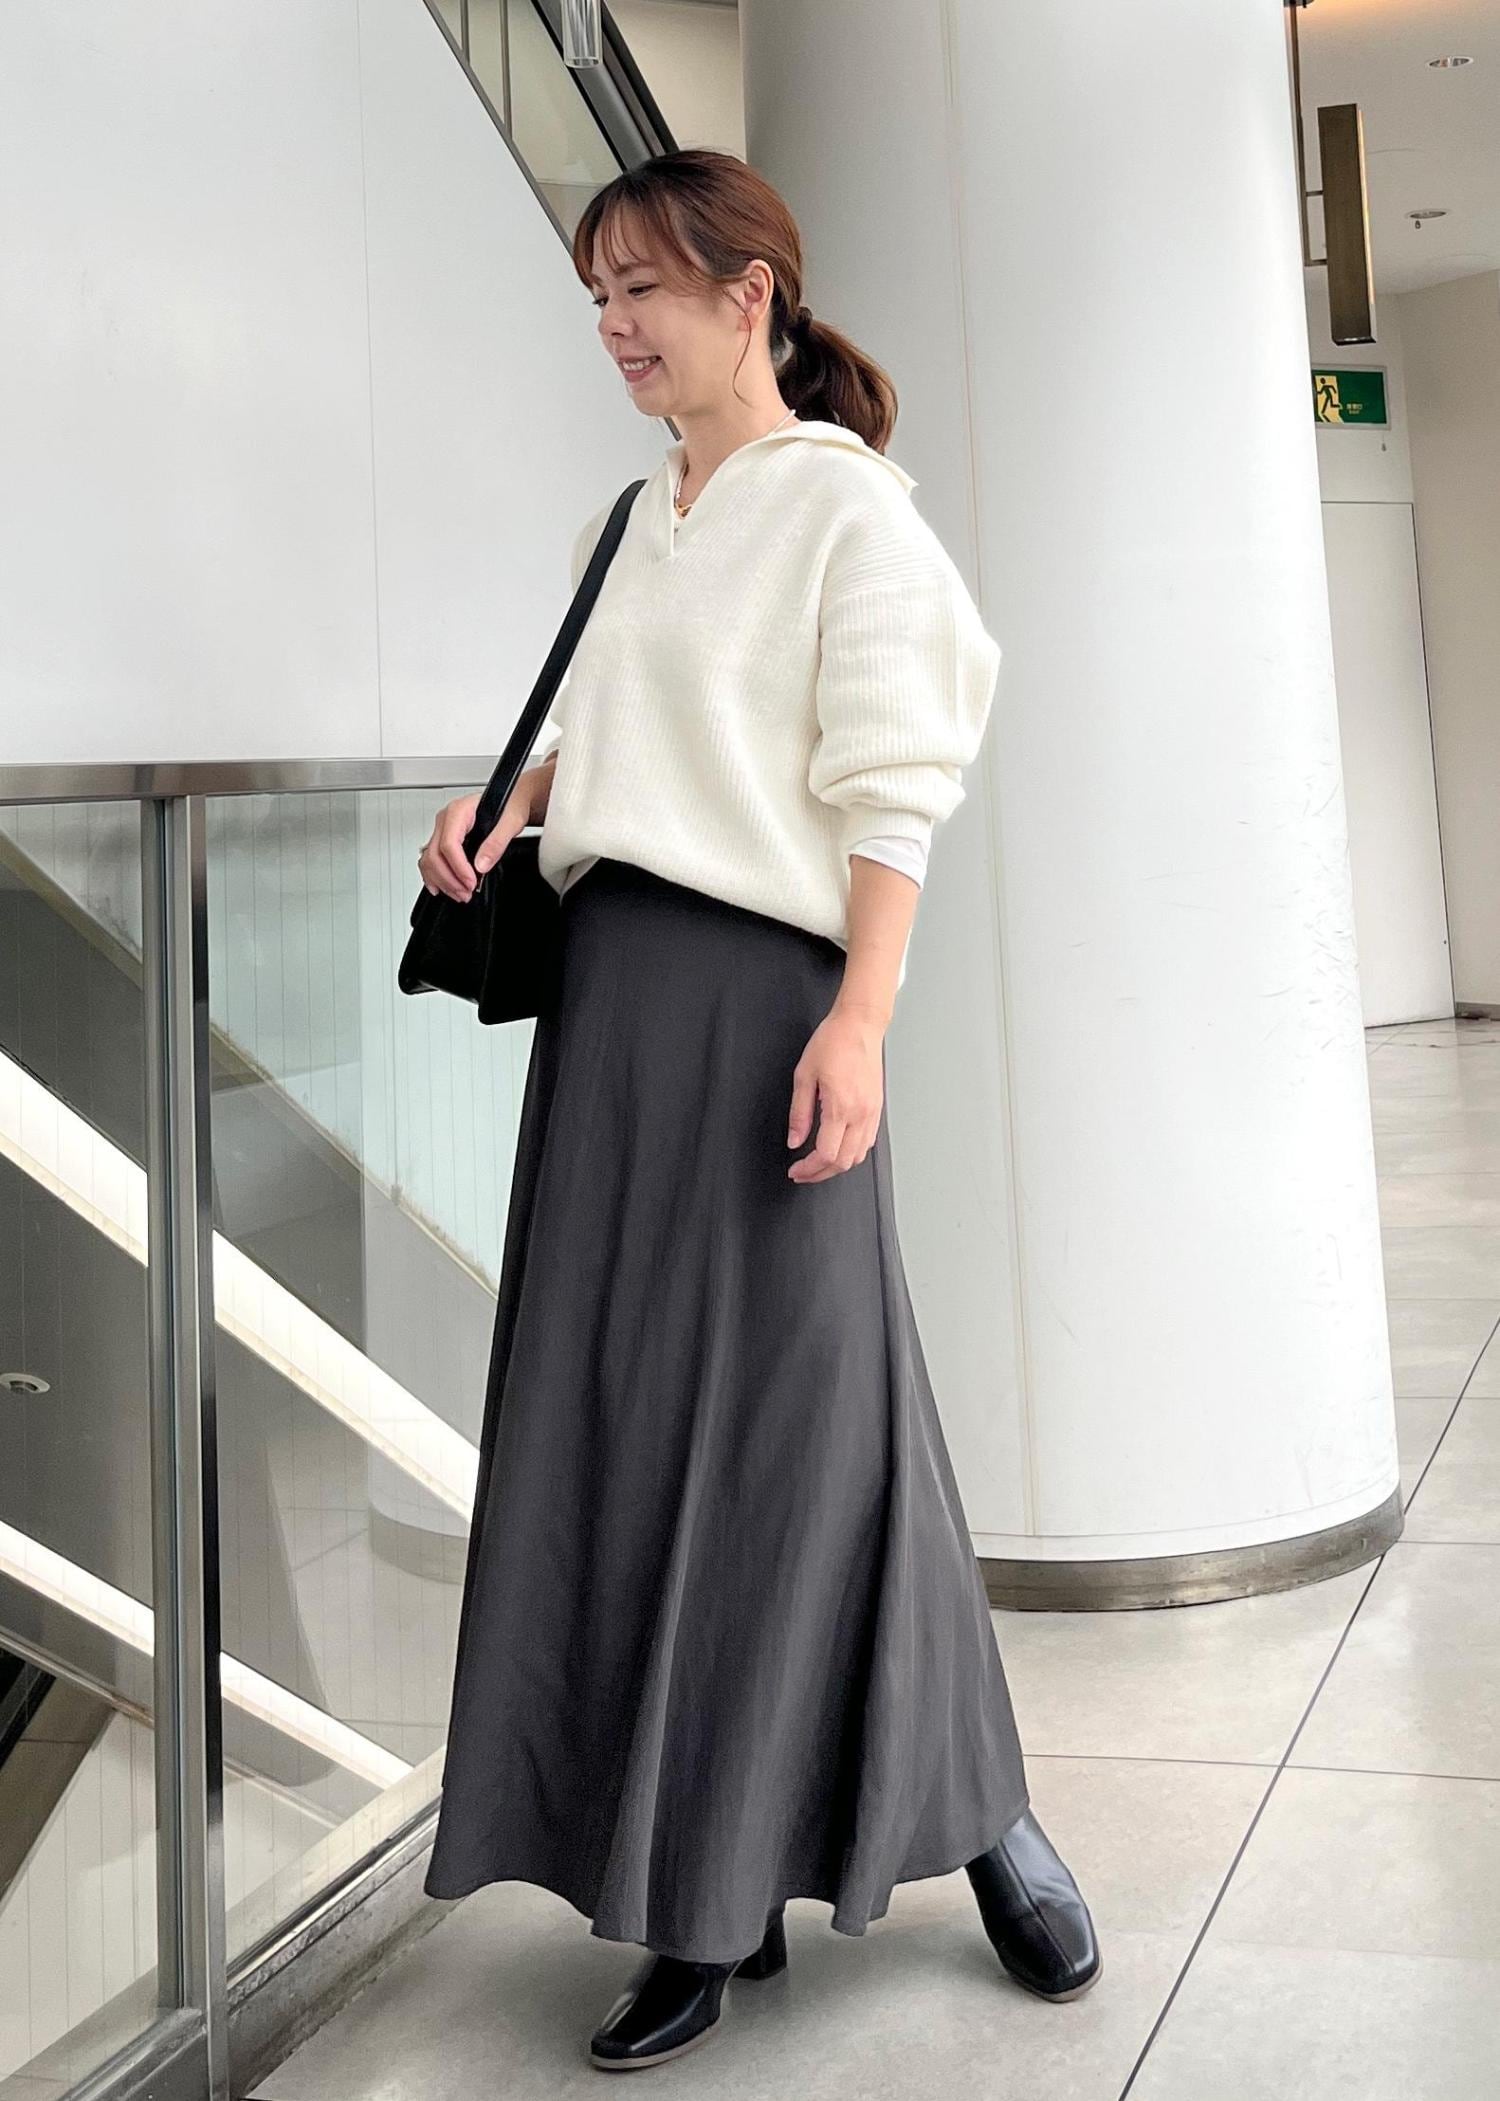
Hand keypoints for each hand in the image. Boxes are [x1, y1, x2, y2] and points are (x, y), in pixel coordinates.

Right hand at [417, 782, 531, 902]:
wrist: (510, 799)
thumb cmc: (509, 805)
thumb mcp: (511, 822)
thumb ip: (496, 843)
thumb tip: (481, 865)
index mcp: (459, 811)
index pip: (449, 844)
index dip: (458, 868)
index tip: (471, 883)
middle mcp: (446, 819)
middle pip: (435, 854)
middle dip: (449, 879)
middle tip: (467, 893)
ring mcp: (442, 829)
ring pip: (428, 859)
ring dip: (442, 881)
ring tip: (460, 894)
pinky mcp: (442, 839)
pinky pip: (429, 859)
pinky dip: (434, 876)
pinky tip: (443, 888)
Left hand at [786, 1003, 885, 1182]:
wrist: (859, 1026)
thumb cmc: (832, 1043)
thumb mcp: (804, 1076)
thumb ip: (799, 1113)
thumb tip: (794, 1140)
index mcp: (840, 1107)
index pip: (826, 1154)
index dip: (809, 1169)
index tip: (795, 1170)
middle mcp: (860, 1113)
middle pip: (843, 1162)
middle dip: (820, 1174)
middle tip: (802, 1172)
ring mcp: (872, 1112)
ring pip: (858, 1156)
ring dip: (837, 1166)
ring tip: (817, 1164)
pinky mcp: (877, 1108)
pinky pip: (867, 1142)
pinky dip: (851, 1153)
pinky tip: (837, 1147)